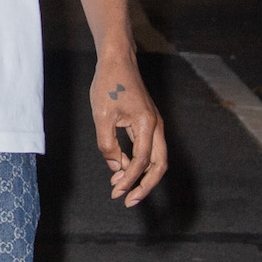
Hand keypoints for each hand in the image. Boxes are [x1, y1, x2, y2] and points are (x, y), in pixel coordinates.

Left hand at [89, 53, 166, 206]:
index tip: (116, 191)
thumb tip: (115, 166)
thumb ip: (108, 144)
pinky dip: (136, 163)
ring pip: (154, 159)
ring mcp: (153, 125)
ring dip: (139, 176)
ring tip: (119, 188)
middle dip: (145, 186)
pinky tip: (119, 169)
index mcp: (147, 124)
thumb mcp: (102, 116)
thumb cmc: (109, 84)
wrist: (117, 60)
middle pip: (159, 165)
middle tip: (129, 201)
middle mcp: (156, 126)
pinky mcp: (146, 124)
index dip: (129, 179)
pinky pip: (147, 150)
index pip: (142, 161)